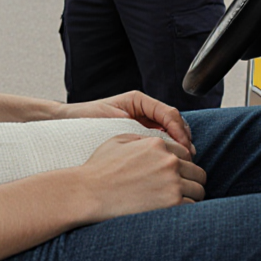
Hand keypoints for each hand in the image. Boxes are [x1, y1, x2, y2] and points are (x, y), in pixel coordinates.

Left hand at [58, 91, 194, 156]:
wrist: (71, 122)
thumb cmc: (87, 118)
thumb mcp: (111, 119)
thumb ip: (133, 124)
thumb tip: (157, 139)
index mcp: (138, 101)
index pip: (168, 112)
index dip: (179, 129)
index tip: (183, 146)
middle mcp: (144, 108)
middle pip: (173, 120)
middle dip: (184, 137)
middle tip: (189, 156)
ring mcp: (144, 120)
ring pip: (170, 130)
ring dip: (179, 144)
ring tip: (184, 159)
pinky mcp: (141, 132)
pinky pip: (160, 139)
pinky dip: (168, 148)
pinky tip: (171, 160)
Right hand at [75, 134, 205, 222]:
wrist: (90, 192)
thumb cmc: (100, 167)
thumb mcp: (120, 140)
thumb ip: (144, 138)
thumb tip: (161, 142)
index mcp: (158, 144)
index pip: (186, 153)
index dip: (182, 165)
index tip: (175, 175)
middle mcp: (169, 161)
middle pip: (197, 172)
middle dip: (190, 181)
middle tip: (179, 190)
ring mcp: (172, 182)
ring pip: (199, 190)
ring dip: (190, 196)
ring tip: (176, 201)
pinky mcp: (172, 203)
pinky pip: (192, 206)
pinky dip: (186, 209)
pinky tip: (172, 211)